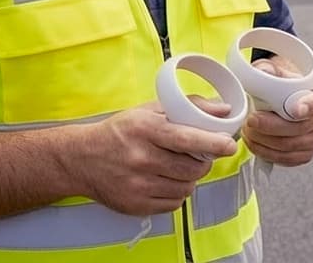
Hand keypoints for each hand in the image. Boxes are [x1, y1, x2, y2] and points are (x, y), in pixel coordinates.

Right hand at [63, 99, 238, 215]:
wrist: (82, 158)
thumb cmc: (120, 132)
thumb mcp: (150, 110)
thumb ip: (189, 106)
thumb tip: (223, 109)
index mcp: (146, 129)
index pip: (187, 139)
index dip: (213, 143)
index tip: (229, 144)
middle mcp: (141, 158)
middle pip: (192, 168)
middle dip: (202, 162)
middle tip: (196, 156)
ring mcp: (138, 184)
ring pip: (186, 187)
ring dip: (189, 179)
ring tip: (176, 167)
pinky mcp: (136, 205)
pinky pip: (174, 204)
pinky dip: (175, 193)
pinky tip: (164, 181)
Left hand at [241, 57, 312, 166]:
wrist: (277, 102)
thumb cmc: (280, 86)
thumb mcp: (274, 71)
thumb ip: (268, 69)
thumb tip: (264, 71)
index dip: (311, 105)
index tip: (294, 110)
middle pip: (302, 127)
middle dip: (272, 126)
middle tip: (252, 120)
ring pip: (291, 146)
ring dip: (265, 141)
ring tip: (248, 131)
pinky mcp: (304, 154)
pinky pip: (286, 159)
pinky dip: (266, 152)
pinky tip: (255, 142)